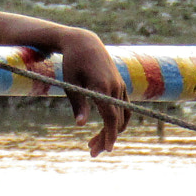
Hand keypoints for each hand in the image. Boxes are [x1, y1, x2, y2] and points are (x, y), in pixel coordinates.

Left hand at [56, 27, 127, 154]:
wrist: (83, 42)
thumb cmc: (72, 62)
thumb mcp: (71, 83)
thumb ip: (78, 104)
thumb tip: (80, 125)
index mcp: (102, 87)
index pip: (111, 117)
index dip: (110, 134)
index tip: (107, 149)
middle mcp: (115, 87)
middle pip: (117, 120)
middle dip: (106, 138)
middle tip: (92, 153)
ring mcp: (120, 85)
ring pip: (122, 115)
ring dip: (112, 131)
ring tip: (95, 144)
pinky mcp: (120, 84)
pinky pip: (124, 107)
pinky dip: (118, 120)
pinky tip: (107, 128)